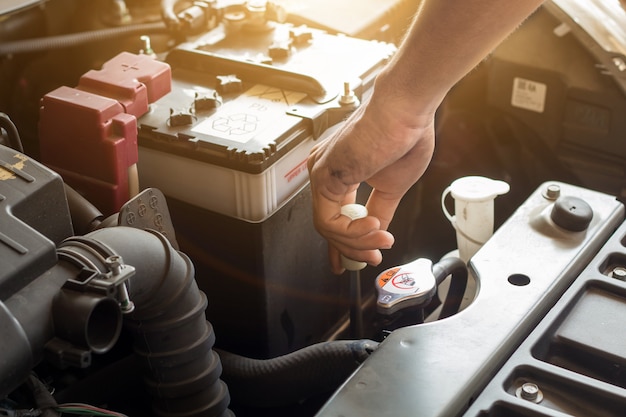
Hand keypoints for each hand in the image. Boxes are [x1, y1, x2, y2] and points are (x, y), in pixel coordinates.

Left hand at [307, 89, 435, 273]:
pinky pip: (329, 222)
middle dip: (352, 250)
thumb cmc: (405, 134)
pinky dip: (352, 232)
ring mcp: (321, 174)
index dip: (343, 244)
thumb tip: (378, 234)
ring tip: (382, 238)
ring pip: (328, 229)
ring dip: (358, 242)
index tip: (354, 262)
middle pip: (328, 226)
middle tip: (374, 257)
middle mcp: (326, 174)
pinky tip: (374, 226)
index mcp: (341, 174)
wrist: (406, 111)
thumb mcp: (393, 186)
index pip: (334, 217)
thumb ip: (380, 210)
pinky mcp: (323, 177)